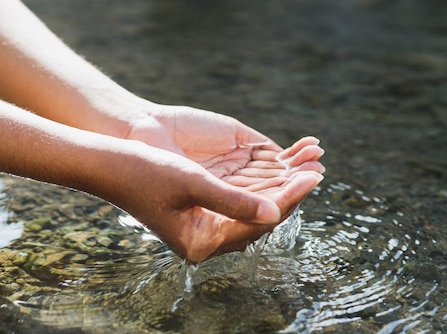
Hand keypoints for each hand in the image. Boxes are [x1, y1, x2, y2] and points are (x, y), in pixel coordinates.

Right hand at [121, 104, 324, 261]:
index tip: (312, 178)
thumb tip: (276, 213)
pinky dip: (266, 176)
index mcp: (203, 243)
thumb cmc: (145, 172)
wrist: (111, 161)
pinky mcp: (210, 201)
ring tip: (311, 162)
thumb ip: (234, 201)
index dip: (288, 199)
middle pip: (263, 215)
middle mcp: (210, 235)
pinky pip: (246, 191)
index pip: (258, 223)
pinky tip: (286, 159)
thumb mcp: (192, 184)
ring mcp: (210, 218)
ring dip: (284, 182)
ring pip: (258, 202)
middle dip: (292, 191)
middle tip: (318, 171)